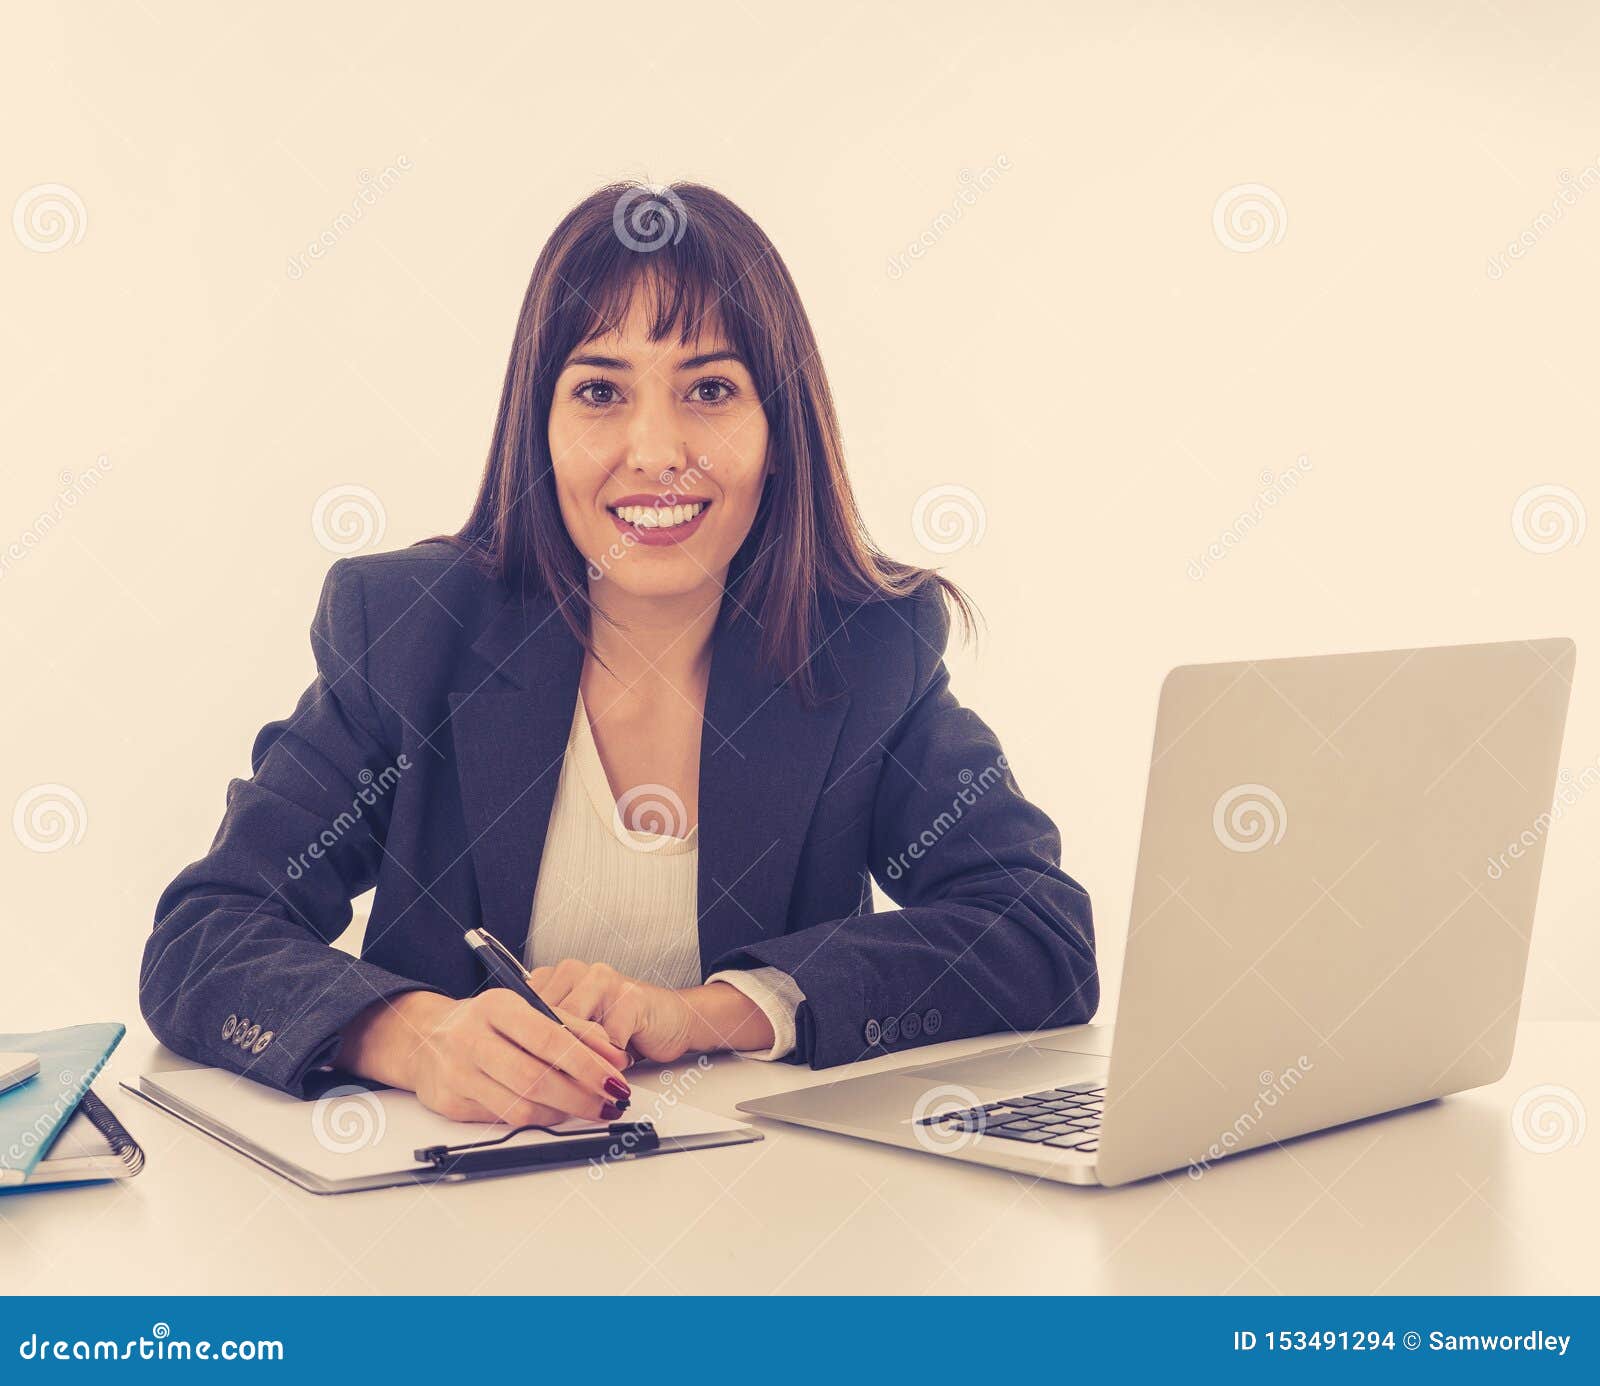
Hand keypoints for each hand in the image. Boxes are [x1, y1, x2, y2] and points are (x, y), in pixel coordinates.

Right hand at [339, 989, 632, 1126]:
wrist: (424, 1038)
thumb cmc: (486, 1023)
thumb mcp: (528, 1010)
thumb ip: (575, 1028)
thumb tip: (616, 1056)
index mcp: (497, 1006)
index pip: (550, 1039)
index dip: (587, 1064)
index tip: (615, 1080)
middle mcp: (472, 1038)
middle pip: (536, 1078)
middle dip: (581, 1096)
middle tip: (609, 1104)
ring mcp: (458, 1073)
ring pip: (521, 1106)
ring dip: (563, 1113)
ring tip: (589, 1109)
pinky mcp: (451, 1103)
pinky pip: (505, 1119)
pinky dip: (538, 1118)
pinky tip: (556, 1112)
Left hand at [528, 959, 775, 1061]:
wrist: (672, 1018)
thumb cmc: (622, 1026)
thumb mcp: (576, 1032)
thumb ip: (547, 1038)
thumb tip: (514, 1070)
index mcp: (554, 977)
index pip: (521, 1013)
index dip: (521, 1049)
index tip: (521, 1078)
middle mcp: (574, 971)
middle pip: (544, 1023)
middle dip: (549, 1061)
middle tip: (554, 1088)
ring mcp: (602, 980)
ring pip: (572, 1032)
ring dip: (582, 1063)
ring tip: (590, 1079)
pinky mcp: (629, 996)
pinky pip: (607, 1040)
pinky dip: (610, 1062)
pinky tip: (618, 1065)